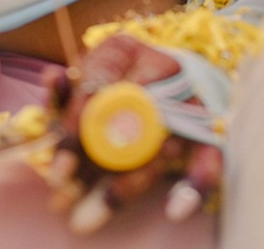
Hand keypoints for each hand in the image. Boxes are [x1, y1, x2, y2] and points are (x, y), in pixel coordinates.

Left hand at [45, 34, 220, 232]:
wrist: (162, 77)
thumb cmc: (109, 82)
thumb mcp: (81, 80)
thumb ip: (66, 91)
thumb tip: (53, 80)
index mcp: (122, 50)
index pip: (96, 87)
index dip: (75, 129)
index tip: (58, 170)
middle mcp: (159, 67)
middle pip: (129, 120)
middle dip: (97, 164)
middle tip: (69, 195)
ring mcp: (188, 95)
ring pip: (161, 145)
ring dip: (128, 186)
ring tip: (96, 213)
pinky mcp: (207, 124)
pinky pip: (210, 154)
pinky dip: (196, 182)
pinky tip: (177, 209)